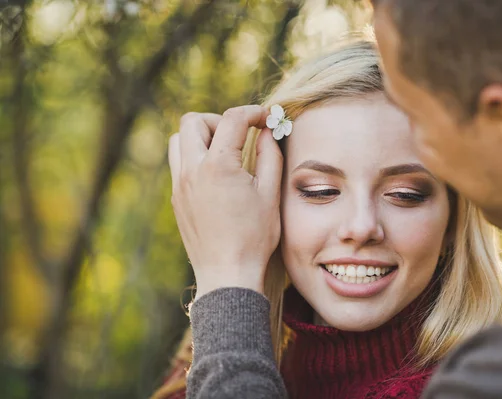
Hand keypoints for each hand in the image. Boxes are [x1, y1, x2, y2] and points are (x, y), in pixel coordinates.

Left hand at [168, 105, 282, 298]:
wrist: (228, 274)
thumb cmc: (254, 237)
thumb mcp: (270, 193)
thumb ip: (269, 155)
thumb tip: (267, 132)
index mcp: (218, 166)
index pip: (233, 119)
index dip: (253, 112)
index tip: (267, 118)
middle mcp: (192, 170)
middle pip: (193, 121)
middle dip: (219, 120)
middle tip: (239, 136)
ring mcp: (180, 185)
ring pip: (178, 140)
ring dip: (201, 137)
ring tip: (224, 153)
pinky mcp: (176, 199)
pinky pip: (179, 164)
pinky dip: (195, 158)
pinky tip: (216, 176)